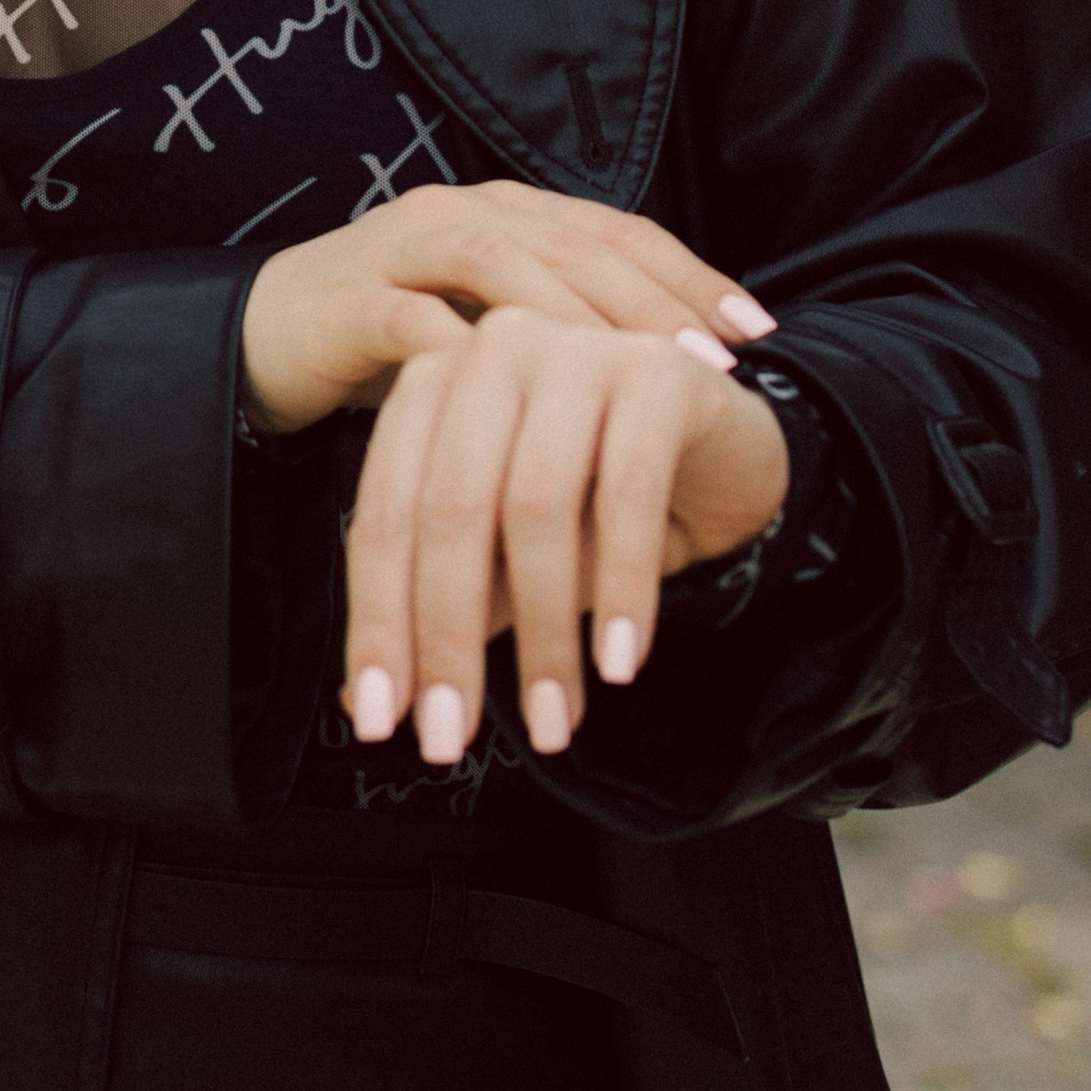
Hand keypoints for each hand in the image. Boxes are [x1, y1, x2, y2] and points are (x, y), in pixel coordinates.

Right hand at [237, 181, 772, 438]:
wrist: (265, 339)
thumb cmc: (395, 343)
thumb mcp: (494, 332)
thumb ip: (564, 336)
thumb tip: (671, 380)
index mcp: (509, 213)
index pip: (618, 233)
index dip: (690, 275)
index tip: (758, 330)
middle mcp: (464, 213)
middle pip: (577, 244)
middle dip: (654, 304)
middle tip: (718, 361)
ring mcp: (405, 246)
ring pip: (510, 270)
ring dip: (584, 325)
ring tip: (641, 378)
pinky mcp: (356, 298)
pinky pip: (426, 326)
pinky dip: (483, 365)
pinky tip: (529, 409)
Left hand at [339, 310, 789, 764]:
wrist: (726, 455)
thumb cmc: (603, 506)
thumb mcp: (511, 560)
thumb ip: (444, 609)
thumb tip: (364, 704)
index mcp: (435, 383)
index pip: (386, 512)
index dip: (378, 623)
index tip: (384, 722)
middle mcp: (495, 350)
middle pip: (450, 508)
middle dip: (447, 639)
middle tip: (450, 741)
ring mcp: (576, 349)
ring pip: (536, 506)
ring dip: (543, 634)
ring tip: (555, 723)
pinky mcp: (657, 370)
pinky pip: (629, 492)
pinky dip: (621, 590)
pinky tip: (620, 664)